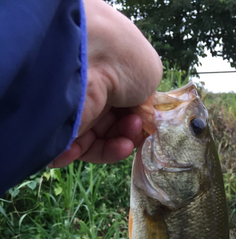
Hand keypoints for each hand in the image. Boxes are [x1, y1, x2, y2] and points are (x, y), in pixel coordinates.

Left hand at [51, 0, 161, 167]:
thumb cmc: (123, 59)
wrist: (88, 60)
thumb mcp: (149, 71)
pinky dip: (89, 155)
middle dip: (129, 134)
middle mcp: (91, 92)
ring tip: (125, 144)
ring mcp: (74, 110)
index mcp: (110, 75)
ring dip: (116, 148)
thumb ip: (148, 96)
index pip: (125, 106)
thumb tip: (139, 112)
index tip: (146, 121)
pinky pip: (74, 150)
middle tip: (135, 129)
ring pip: (97, 142)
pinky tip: (104, 150)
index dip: (139, 118)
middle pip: (113, 126)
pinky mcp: (59, 128)